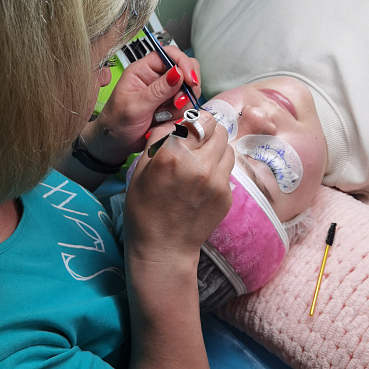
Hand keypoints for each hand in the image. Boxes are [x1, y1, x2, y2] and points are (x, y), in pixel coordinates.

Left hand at [81, 46, 200, 163]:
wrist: (115, 144)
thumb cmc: (116, 123)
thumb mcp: (135, 106)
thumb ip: (158, 90)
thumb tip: (178, 72)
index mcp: (143, 70)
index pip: (170, 54)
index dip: (183, 64)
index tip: (190, 80)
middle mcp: (156, 78)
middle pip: (185, 71)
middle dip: (186, 88)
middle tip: (176, 103)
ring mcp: (165, 93)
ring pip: (188, 92)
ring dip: (180, 106)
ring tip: (162, 116)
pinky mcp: (171, 108)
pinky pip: (185, 108)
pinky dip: (179, 116)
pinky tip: (164, 122)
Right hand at [124, 110, 234, 271]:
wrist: (163, 249)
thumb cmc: (145, 209)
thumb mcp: (140, 169)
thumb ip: (159, 138)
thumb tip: (176, 122)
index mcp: (174, 155)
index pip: (201, 119)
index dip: (195, 122)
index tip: (188, 130)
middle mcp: (200, 165)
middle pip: (219, 130)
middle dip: (208, 133)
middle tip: (196, 144)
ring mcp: (217, 181)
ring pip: (228, 148)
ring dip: (216, 149)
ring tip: (200, 163)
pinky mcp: (227, 195)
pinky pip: (227, 170)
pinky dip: (217, 170)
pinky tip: (201, 184)